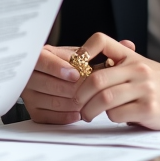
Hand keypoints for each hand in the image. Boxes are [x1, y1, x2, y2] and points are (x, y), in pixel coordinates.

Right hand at [21, 40, 135, 123]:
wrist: (63, 82)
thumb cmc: (78, 68)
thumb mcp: (86, 55)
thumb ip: (106, 49)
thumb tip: (128, 44)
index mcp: (41, 55)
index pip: (41, 60)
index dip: (57, 67)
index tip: (75, 74)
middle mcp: (30, 74)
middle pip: (46, 83)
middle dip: (70, 89)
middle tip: (89, 92)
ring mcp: (30, 93)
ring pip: (50, 101)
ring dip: (72, 103)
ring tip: (89, 102)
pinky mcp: (34, 110)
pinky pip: (49, 116)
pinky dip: (66, 116)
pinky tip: (79, 112)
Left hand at [70, 33, 159, 127]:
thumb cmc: (158, 81)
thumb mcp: (138, 65)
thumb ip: (115, 67)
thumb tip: (80, 75)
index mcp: (130, 56)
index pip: (101, 40)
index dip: (83, 50)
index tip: (74, 66)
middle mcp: (137, 70)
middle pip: (96, 79)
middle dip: (80, 95)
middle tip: (76, 102)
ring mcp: (144, 89)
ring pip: (104, 99)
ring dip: (90, 110)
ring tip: (87, 114)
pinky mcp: (149, 109)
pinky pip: (118, 114)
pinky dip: (110, 118)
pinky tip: (113, 117)